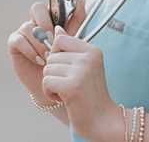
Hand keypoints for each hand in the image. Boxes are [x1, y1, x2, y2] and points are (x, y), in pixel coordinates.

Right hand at [7, 0, 86, 104]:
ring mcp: (25, 31)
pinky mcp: (15, 42)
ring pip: (29, 26)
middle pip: (37, 8)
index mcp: (52, 16)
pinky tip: (39, 60)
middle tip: (54, 40)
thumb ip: (77, 19)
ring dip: (40, 42)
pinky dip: (30, 49)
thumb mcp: (73, 39)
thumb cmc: (63, 59)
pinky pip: (19, 38)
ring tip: (48, 57)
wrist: (53, 83)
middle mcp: (37, 20)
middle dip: (46, 23)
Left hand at [42, 26, 120, 141]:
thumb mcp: (85, 66)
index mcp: (92, 50)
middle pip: (51, 56)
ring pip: (47, 69)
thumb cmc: (91, 94)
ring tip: (67, 91)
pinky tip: (63, 98)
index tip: (65, 68)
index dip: (56, 54)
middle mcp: (88, 58)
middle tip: (69, 84)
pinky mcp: (72, 86)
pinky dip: (49, 92)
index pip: (61, 39)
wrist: (102, 120)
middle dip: (54, 72)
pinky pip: (46, 82)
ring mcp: (81, 71)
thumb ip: (71, 48)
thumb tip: (57, 29)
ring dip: (51, 83)